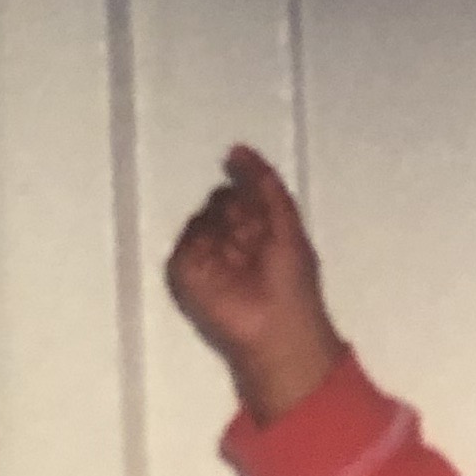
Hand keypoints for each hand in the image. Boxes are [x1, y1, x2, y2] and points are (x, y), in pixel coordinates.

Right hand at [163, 142, 343, 422]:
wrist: (276, 327)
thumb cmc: (291, 280)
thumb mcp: (287, 221)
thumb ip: (264, 182)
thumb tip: (236, 149)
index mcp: (256, 228)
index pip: (243, 192)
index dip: (252, 192)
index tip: (264, 211)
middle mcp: (228, 238)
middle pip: (222, 200)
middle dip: (239, 211)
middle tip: (255, 241)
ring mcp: (206, 254)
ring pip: (204, 215)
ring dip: (226, 230)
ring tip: (242, 259)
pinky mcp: (185, 271)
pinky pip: (188, 239)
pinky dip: (206, 243)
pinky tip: (224, 260)